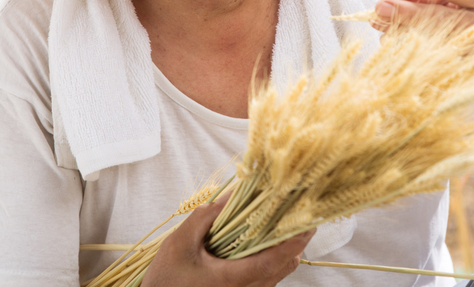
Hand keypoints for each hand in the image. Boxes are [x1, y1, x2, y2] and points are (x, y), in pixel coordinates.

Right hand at [142, 200, 314, 286]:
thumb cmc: (167, 279)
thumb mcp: (179, 244)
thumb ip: (205, 218)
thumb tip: (230, 195)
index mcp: (232, 280)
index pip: (271, 262)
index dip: (292, 242)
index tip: (306, 224)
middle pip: (283, 267)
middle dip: (295, 241)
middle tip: (301, 214)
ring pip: (278, 273)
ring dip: (285, 249)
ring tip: (286, 222)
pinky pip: (267, 277)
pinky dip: (273, 257)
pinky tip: (266, 239)